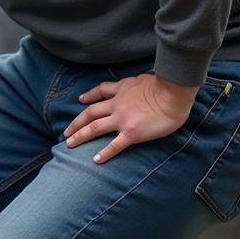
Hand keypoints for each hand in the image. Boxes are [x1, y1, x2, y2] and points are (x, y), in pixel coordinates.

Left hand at [63, 72, 199, 163]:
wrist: (173, 92)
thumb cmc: (164, 84)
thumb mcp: (142, 78)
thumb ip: (135, 84)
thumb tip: (137, 83)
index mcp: (121, 90)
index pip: (100, 91)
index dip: (89, 96)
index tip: (81, 100)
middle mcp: (116, 105)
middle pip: (90, 113)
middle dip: (76, 123)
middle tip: (66, 131)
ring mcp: (122, 119)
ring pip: (95, 128)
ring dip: (80, 136)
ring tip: (69, 144)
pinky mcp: (132, 133)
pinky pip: (115, 145)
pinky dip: (104, 153)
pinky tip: (96, 160)